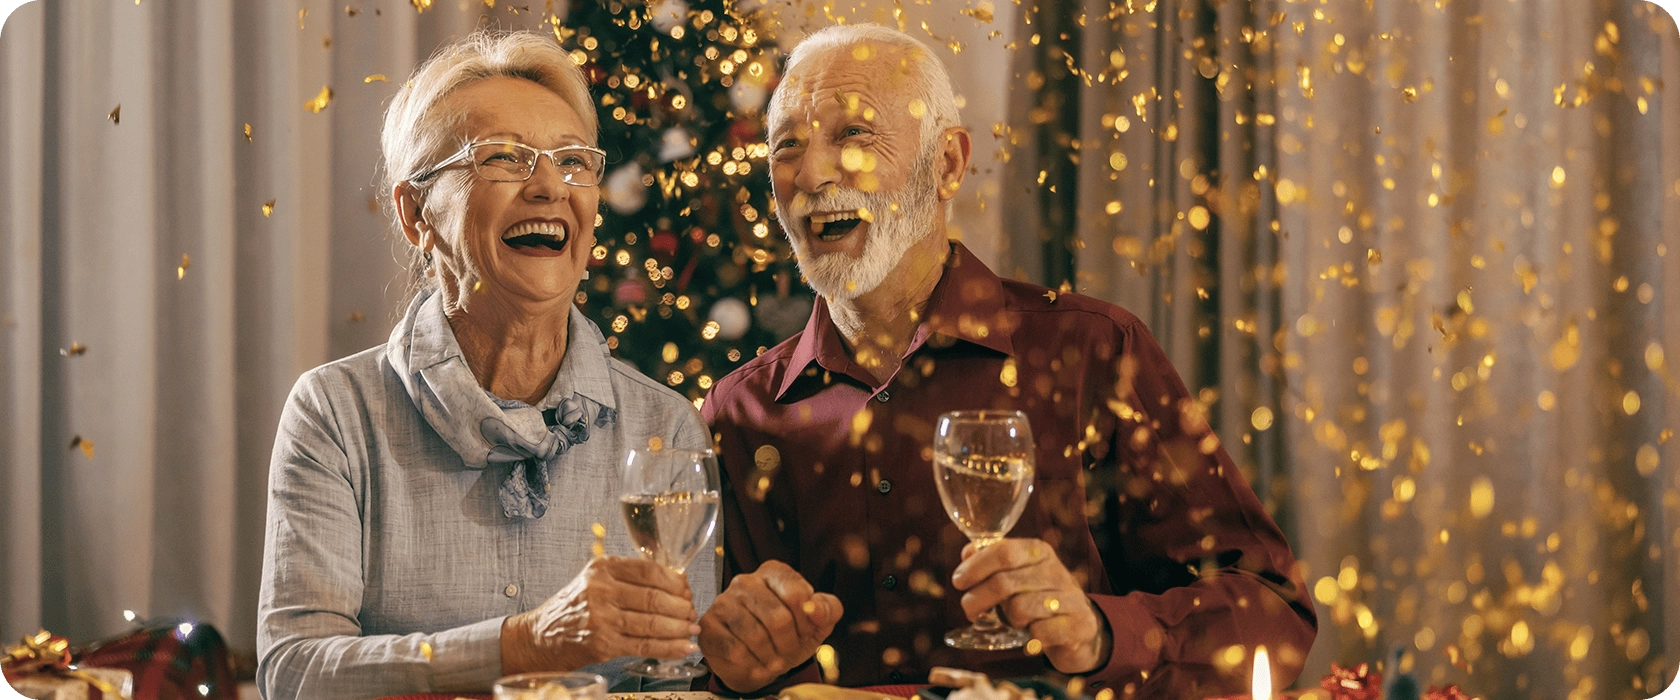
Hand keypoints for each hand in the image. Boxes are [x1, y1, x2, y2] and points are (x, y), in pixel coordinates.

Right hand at [500, 556, 699, 674]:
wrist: (539, 638)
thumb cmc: (573, 609)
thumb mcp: (594, 581)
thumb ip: (628, 578)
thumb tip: (675, 583)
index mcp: (602, 568)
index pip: (650, 570)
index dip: (676, 582)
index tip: (687, 590)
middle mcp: (601, 590)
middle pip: (655, 597)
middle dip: (682, 607)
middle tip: (692, 612)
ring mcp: (601, 618)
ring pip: (653, 622)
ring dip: (679, 629)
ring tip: (691, 630)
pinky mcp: (602, 644)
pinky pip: (645, 645)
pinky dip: (669, 648)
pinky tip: (683, 647)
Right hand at [697, 560, 841, 691]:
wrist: (759, 662)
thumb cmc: (789, 636)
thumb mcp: (818, 623)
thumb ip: (828, 609)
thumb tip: (816, 609)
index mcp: (774, 572)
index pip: (797, 594)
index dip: (807, 622)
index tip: (805, 632)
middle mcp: (746, 581)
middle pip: (778, 618)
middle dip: (788, 644)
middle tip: (787, 652)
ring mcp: (723, 602)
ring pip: (755, 636)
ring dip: (770, 657)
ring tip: (772, 659)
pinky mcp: (709, 626)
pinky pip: (735, 650)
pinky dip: (751, 664)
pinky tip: (755, 663)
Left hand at [950, 538, 1110, 673]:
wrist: (1079, 627)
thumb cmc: (1037, 597)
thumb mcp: (1016, 574)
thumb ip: (991, 561)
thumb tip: (968, 553)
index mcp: (1038, 552)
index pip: (1003, 551)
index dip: (975, 567)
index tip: (959, 582)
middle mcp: (1056, 571)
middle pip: (1004, 583)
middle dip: (977, 599)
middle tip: (970, 610)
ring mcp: (1070, 598)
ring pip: (1019, 610)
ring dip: (1008, 620)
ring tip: (1012, 622)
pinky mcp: (1078, 626)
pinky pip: (1040, 633)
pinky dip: (1029, 639)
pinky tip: (1030, 637)